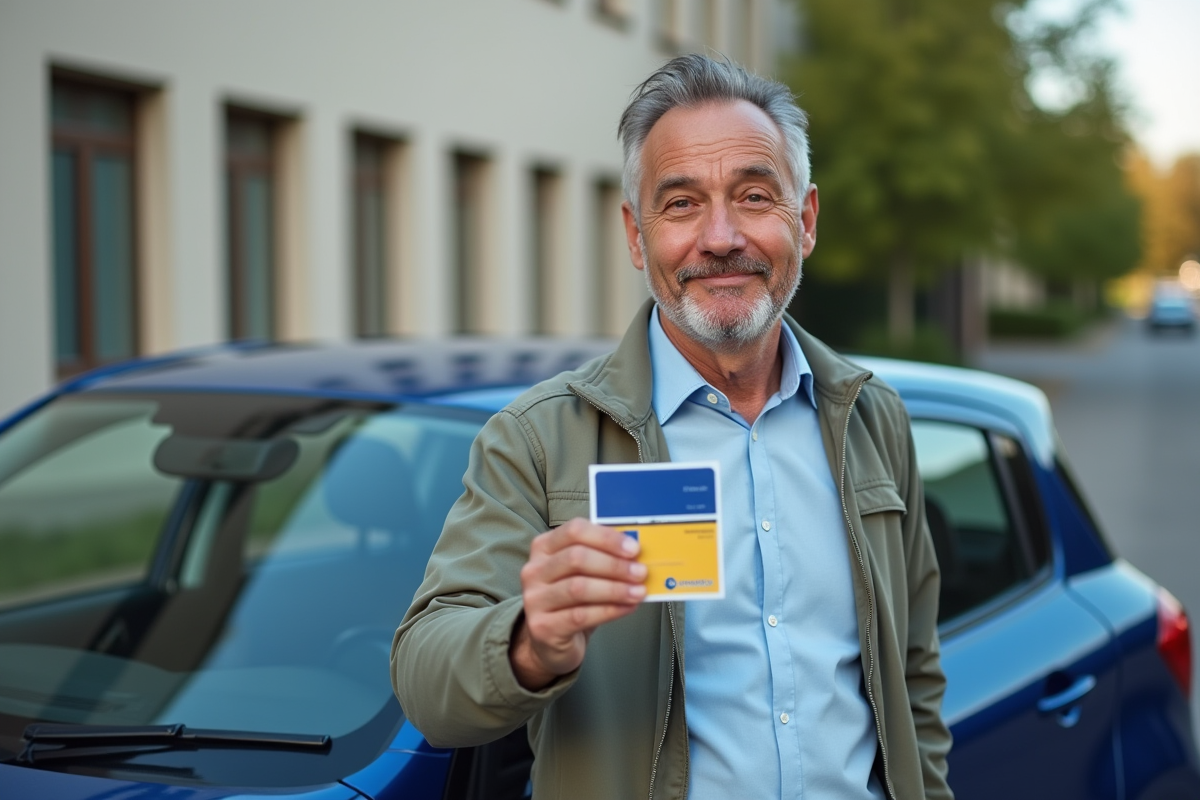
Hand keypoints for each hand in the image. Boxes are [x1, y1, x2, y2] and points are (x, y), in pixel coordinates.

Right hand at [510, 518, 647, 689]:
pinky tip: (626, 608)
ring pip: (579, 588)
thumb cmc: (571, 601)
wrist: (549, 640)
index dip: (607, 538)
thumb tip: (636, 553)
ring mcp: (534, 599)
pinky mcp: (542, 626)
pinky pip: (580, 615)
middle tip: (640, 572)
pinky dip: (609, 610)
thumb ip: (603, 558)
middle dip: (614, 565)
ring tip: (638, 592)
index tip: (634, 549)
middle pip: (576, 558)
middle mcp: (534, 570)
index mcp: (544, 547)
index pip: (574, 531)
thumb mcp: (582, 573)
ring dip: (615, 589)